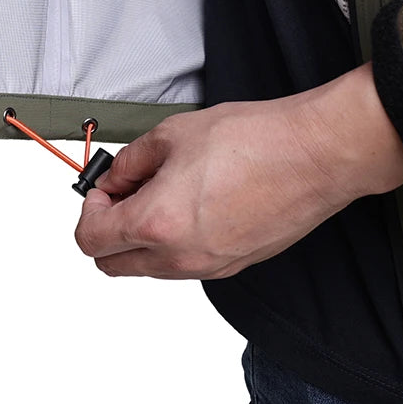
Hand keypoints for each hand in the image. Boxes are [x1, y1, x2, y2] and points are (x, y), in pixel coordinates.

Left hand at [74, 63, 402, 279]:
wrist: (313, 155)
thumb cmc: (252, 140)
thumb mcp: (170, 135)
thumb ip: (129, 163)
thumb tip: (112, 178)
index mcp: (157, 223)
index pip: (91, 239)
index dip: (88, 209)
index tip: (103, 188)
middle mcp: (180, 256)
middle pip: (112, 265)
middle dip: (106, 229)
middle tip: (122, 193)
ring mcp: (210, 267)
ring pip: (149, 267)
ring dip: (139, 237)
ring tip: (159, 192)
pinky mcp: (234, 265)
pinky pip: (183, 265)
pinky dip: (172, 242)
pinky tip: (188, 204)